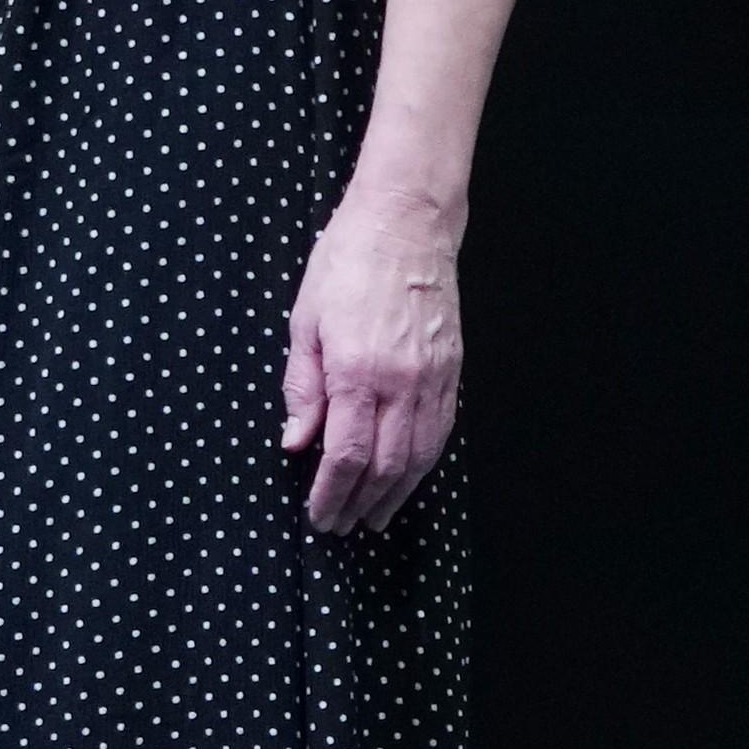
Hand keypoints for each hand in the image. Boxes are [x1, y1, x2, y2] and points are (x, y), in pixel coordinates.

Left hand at [283, 182, 462, 537]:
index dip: (331, 494)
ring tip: (374, 517)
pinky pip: (440, 432)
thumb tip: (297, 441)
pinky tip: (408, 478)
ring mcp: (432, 379)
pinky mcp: (451, 371)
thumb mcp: (305, 321)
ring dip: (395, 495)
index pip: (346, 455)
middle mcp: (401, 382)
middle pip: (385, 467)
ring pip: (419, 458)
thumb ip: (302, 387)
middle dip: (360, 504)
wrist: (406, 222)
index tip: (319, 515)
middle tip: (340, 526)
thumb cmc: (348, 262)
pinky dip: (423, 464)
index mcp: (357, 371)